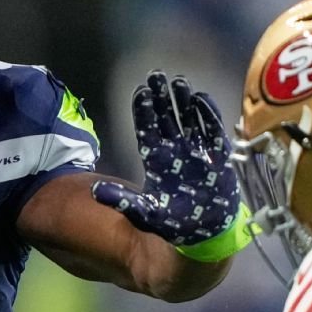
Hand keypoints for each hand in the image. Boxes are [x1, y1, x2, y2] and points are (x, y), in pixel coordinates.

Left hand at [92, 71, 248, 260]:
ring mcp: (197, 153)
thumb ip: (123, 201)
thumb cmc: (175, 225)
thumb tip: (94, 191)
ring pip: (189, 120)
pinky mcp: (217, 158)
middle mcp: (176, 152)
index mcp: (157, 161)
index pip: (148, 129)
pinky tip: (201, 100)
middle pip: (167, 118)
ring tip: (178, 81)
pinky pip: (212, 132)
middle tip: (156, 75)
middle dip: (162, 98)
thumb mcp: (146, 213)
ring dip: (184, 102)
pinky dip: (208, 116)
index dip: (145, 111)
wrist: (205, 236)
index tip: (140, 91)